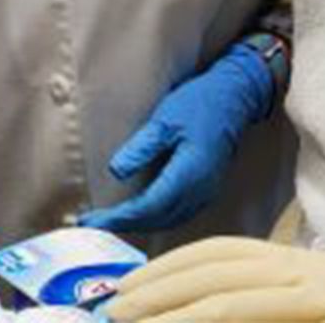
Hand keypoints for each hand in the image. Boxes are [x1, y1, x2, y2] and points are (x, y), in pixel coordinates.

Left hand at [79, 43, 274, 233]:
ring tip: (110, 222)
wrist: (233, 99)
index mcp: (189, 173)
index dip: (119, 217)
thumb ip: (141, 147)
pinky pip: (178, 215)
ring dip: (139, 225)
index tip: (92, 220)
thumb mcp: (165, 120)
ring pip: (169, 221)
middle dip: (124, 224)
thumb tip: (115, 172)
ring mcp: (206, 193)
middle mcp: (200, 190)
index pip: (149, 206)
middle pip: (158, 220)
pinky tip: (139, 215)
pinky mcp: (207, 191)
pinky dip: (155, 219)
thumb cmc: (198, 104)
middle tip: (92, 224)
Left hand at [105, 238, 324, 322]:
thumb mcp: (323, 311)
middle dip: (161, 288)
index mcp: (307, 264)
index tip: (129, 289)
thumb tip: (215, 313)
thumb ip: (277, 308)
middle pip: (220, 269)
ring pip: (236, 297)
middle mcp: (316, 269)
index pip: (224, 253)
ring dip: (179, 314)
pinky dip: (222, 322)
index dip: (171, 267)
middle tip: (115, 313)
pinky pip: (267, 317)